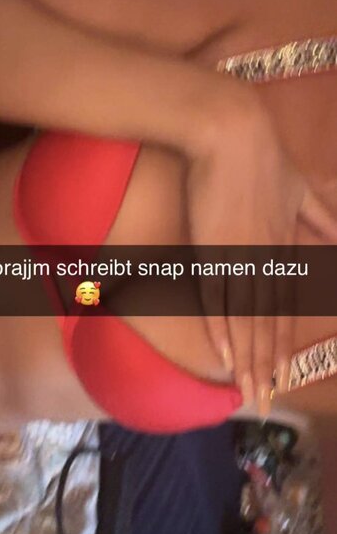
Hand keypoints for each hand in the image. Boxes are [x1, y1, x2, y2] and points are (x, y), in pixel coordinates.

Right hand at [187, 108, 336, 413]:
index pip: (282, 309)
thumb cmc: (264, 159)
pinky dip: (222, 329)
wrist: (230, 133)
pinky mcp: (211, 249)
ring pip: (244, 319)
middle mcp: (263, 261)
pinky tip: (225, 355)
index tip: (282, 375)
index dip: (282, 345)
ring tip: (248, 390)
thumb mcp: (302, 191)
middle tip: (264, 400)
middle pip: (265, 324)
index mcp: (281, 249)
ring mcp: (236, 258)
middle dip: (265, 366)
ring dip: (247, 359)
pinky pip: (218, 298)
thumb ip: (321, 220)